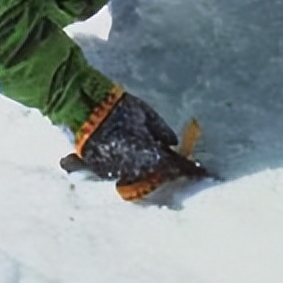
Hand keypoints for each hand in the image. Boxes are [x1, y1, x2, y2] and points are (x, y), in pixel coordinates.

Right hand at [75, 89, 206, 198]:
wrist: (82, 108)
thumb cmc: (116, 107)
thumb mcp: (144, 113)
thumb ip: (160, 129)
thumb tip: (172, 143)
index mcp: (148, 153)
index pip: (172, 166)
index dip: (187, 169)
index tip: (200, 172)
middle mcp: (134, 167)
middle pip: (155, 173)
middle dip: (165, 168)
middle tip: (173, 161)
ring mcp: (116, 171)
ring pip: (138, 175)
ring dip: (146, 168)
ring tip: (147, 157)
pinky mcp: (101, 170)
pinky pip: (120, 172)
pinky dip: (128, 166)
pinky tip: (128, 155)